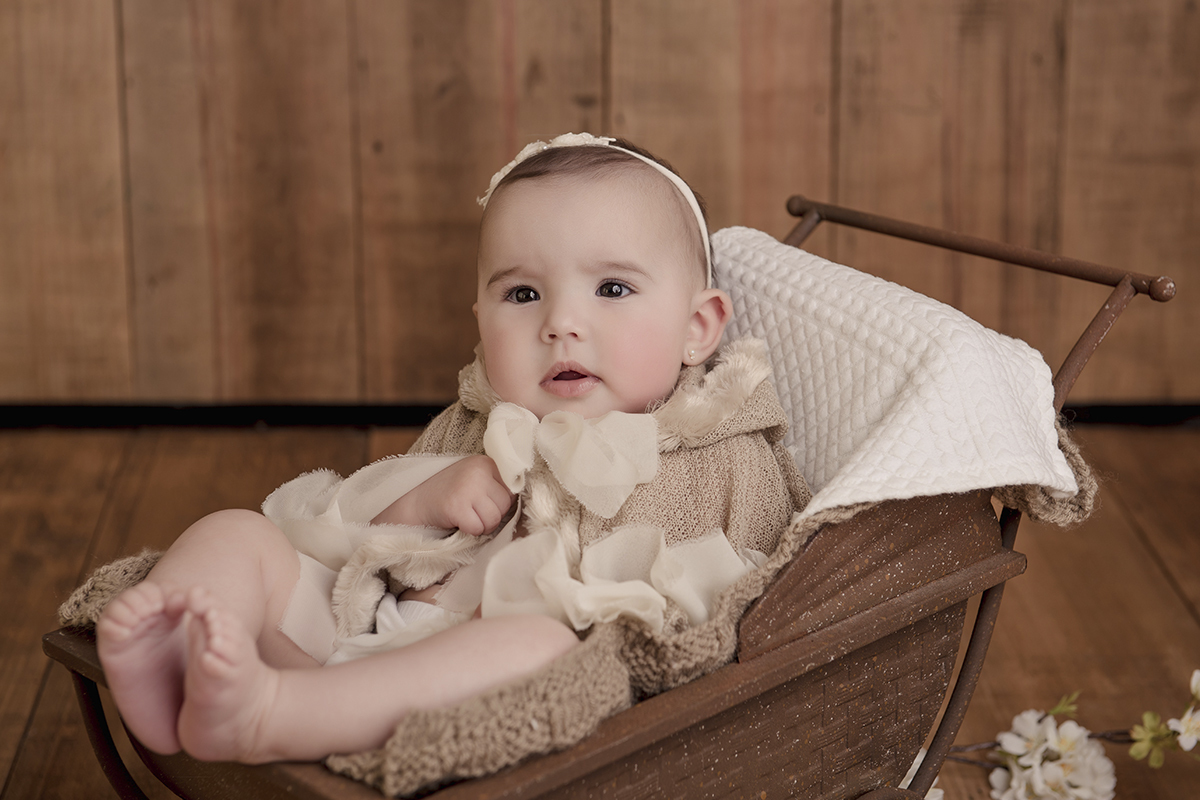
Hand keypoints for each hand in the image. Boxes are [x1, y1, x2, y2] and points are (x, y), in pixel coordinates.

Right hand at [372, 455, 514, 535]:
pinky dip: (469, 531)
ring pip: (494, 518)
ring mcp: (467, 486)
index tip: (485, 503)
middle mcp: (478, 469)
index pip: (514, 488)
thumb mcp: (476, 481)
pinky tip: (456, 521)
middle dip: (491, 515)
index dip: (500, 502)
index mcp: (487, 462)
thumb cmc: (450, 496)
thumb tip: (530, 500)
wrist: (413, 503)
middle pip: (505, 505)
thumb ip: (497, 486)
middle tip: (471, 510)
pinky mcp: (456, 505)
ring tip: (464, 515)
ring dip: (481, 525)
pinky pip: (478, 528)